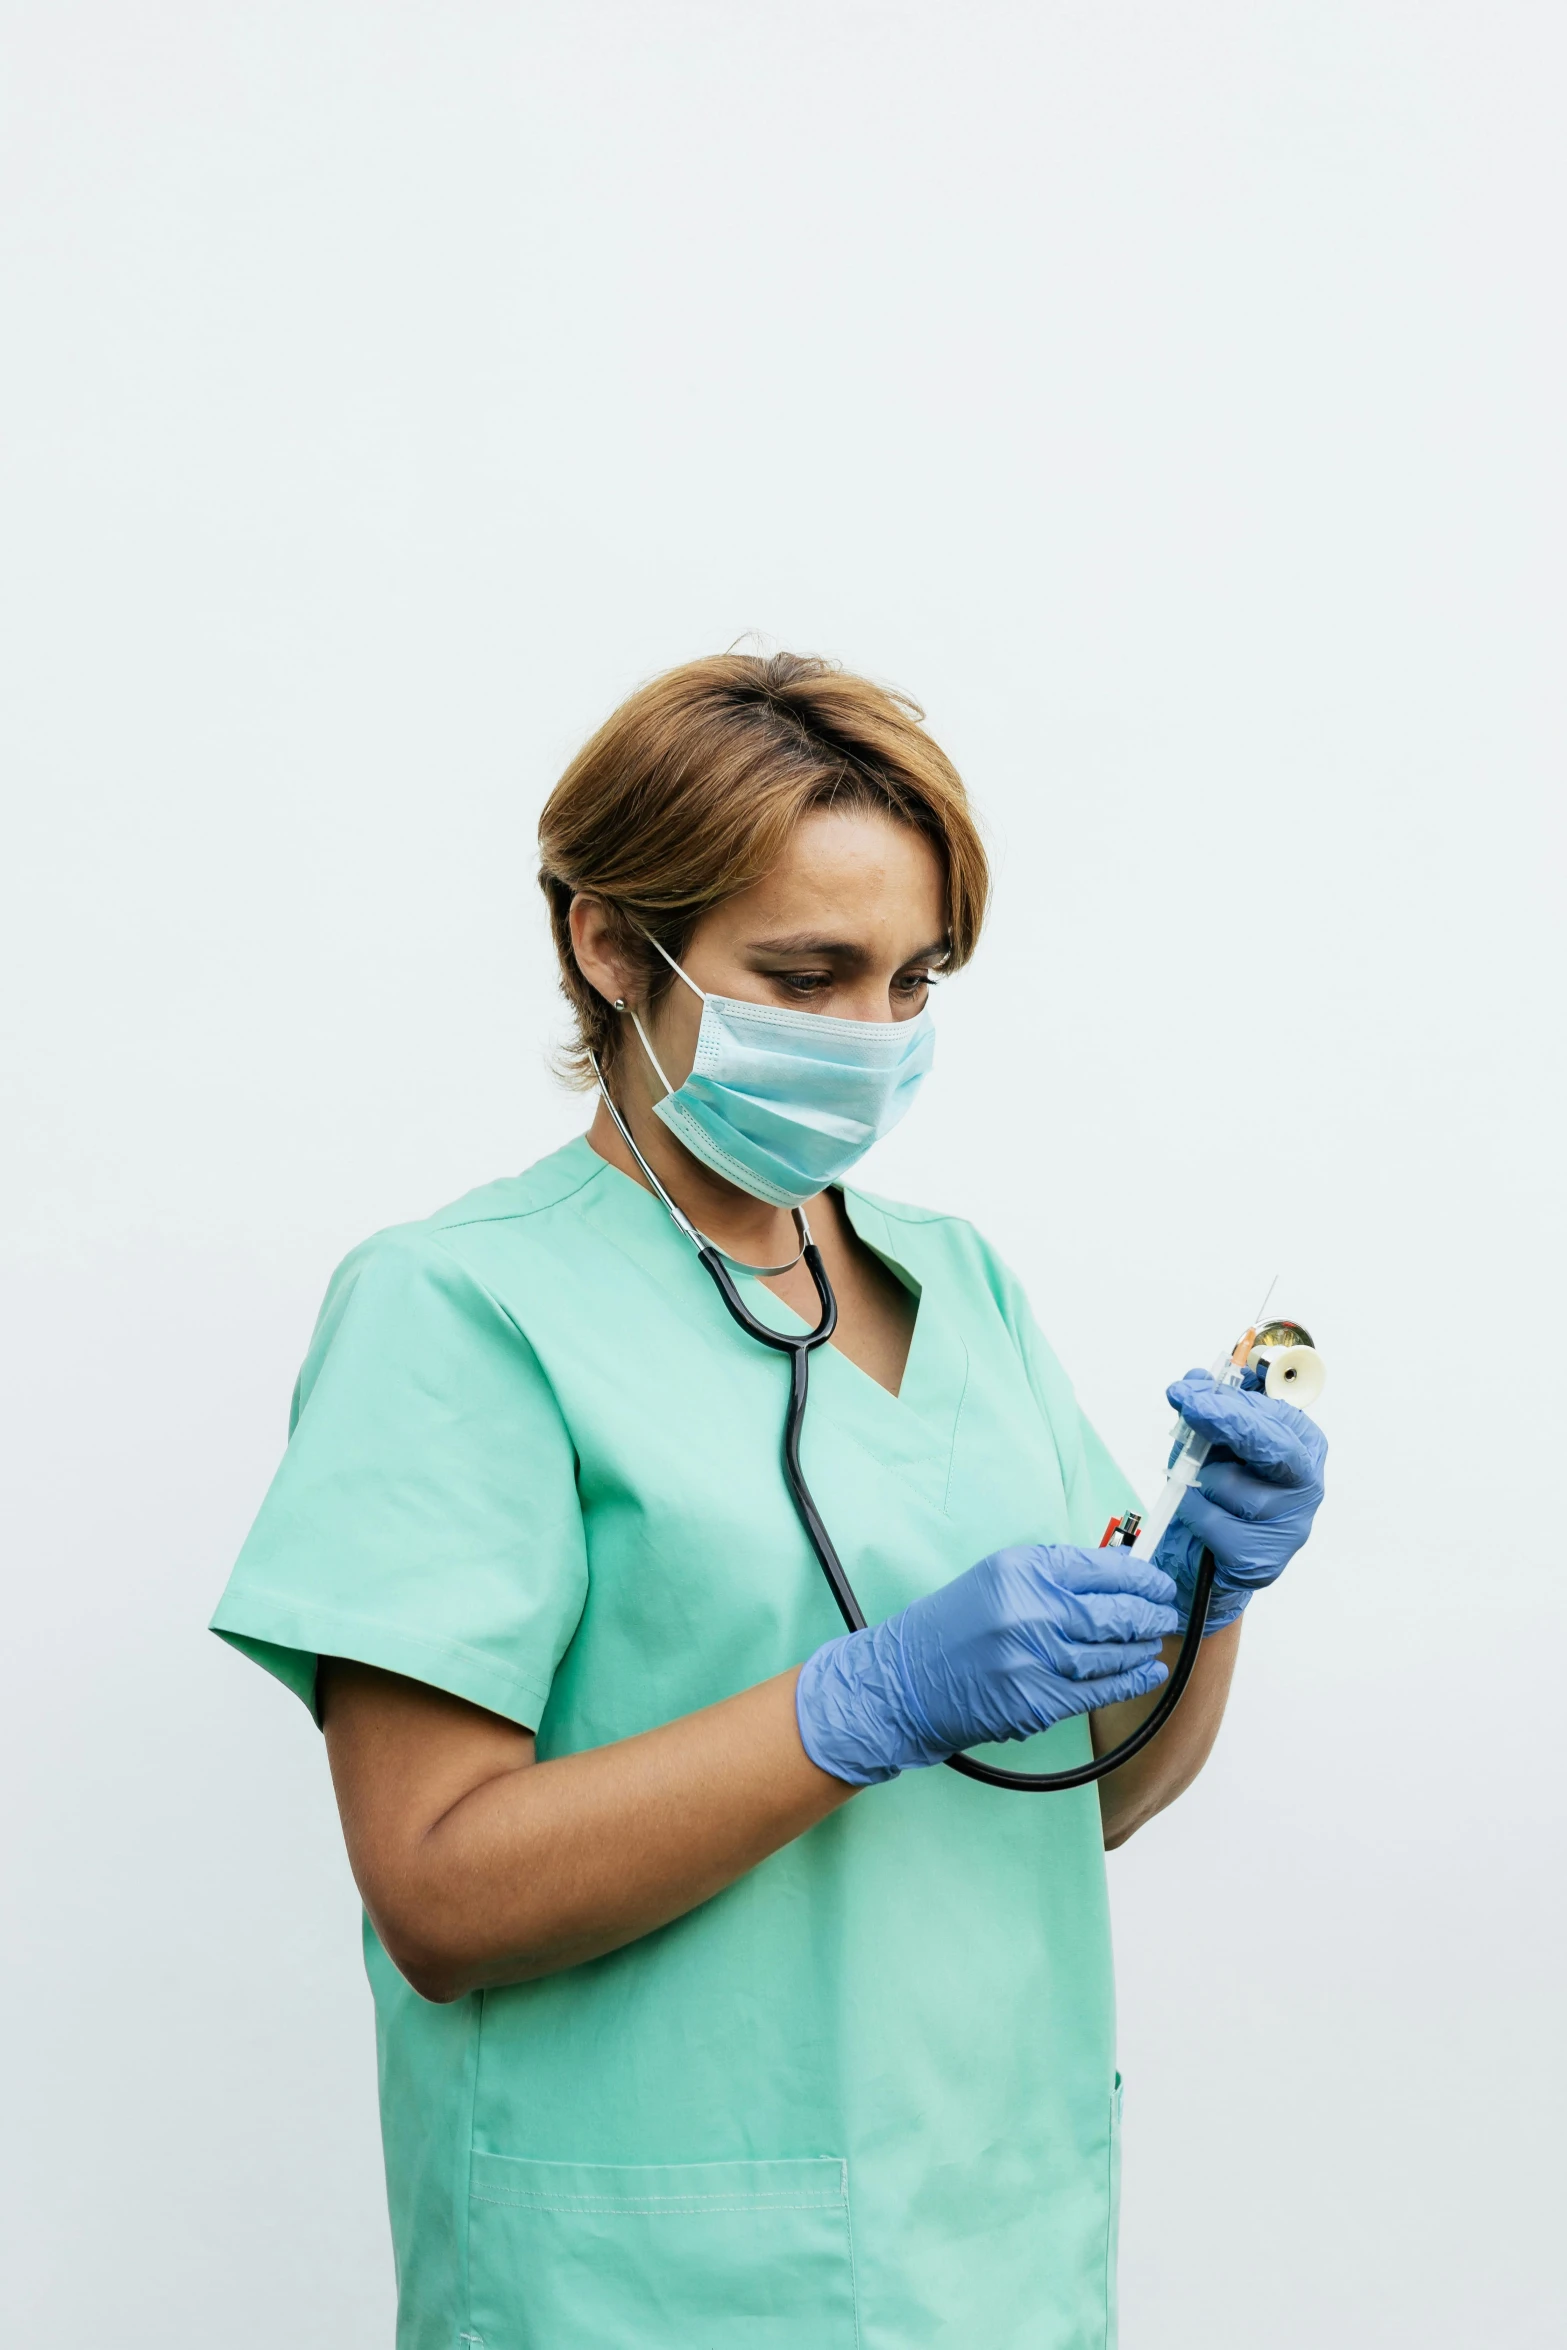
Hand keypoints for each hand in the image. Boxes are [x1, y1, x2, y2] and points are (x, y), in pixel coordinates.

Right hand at [794, 1544, 1179, 1787]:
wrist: (906, 1680)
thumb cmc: (952, 1627)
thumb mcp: (997, 1579)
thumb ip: (1052, 1575)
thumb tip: (1112, 1575)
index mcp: (1020, 1570)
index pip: (1098, 1566)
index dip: (1139, 1576)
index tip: (1159, 1583)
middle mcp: (1029, 1610)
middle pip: (1113, 1610)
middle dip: (1149, 1613)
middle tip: (1167, 1614)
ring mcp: (1034, 1658)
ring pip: (1110, 1652)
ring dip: (1141, 1647)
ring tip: (1155, 1641)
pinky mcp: (1036, 1700)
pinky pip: (1097, 1689)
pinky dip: (1129, 1681)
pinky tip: (1146, 1673)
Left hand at [1156, 1370, 1327, 1632]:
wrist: (1206, 1558)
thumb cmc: (1217, 1493)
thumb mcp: (1212, 1444)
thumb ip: (1209, 1410)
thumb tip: (1196, 1378)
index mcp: (1303, 1447)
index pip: (1275, 1416)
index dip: (1231, 1399)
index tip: (1192, 1388)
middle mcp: (1307, 1485)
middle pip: (1270, 1445)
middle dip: (1223, 1419)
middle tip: (1186, 1402)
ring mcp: (1290, 1526)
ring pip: (1231, 1484)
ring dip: (1199, 1479)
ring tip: (1201, 1488)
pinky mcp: (1262, 1559)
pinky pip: (1211, 1520)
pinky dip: (1192, 1511)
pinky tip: (1198, 1518)